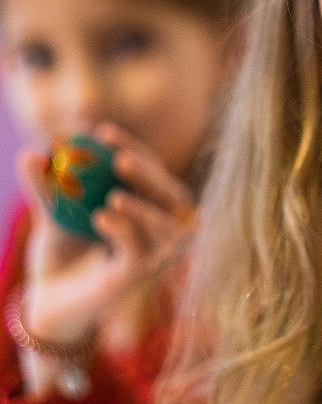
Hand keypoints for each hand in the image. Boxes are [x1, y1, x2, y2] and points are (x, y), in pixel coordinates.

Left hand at [17, 122, 196, 345]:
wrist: (47, 304)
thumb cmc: (58, 256)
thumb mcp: (51, 216)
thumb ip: (45, 188)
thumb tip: (32, 152)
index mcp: (149, 209)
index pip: (154, 171)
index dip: (134, 147)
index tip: (102, 131)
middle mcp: (160, 231)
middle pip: (175, 195)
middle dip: (151, 174)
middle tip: (119, 159)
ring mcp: (155, 256)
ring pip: (170, 226)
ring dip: (146, 206)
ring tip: (113, 196)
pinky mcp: (138, 277)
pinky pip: (142, 251)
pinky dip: (127, 231)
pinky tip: (102, 218)